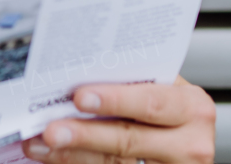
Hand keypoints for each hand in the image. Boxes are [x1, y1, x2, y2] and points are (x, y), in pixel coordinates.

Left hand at [21, 77, 215, 163]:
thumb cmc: (166, 107)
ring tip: (40, 143)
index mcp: (191, 106)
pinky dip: (76, 162)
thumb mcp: (160, 90)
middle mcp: (190, 143)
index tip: (79, 97)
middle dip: (84, 133)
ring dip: (72, 153)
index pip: (150, 102)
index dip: (115, 100)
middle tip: (50, 128)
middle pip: (129, 139)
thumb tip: (72, 75)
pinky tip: (53, 155)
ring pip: (116, 163)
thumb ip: (130, 82)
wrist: (184, 141)